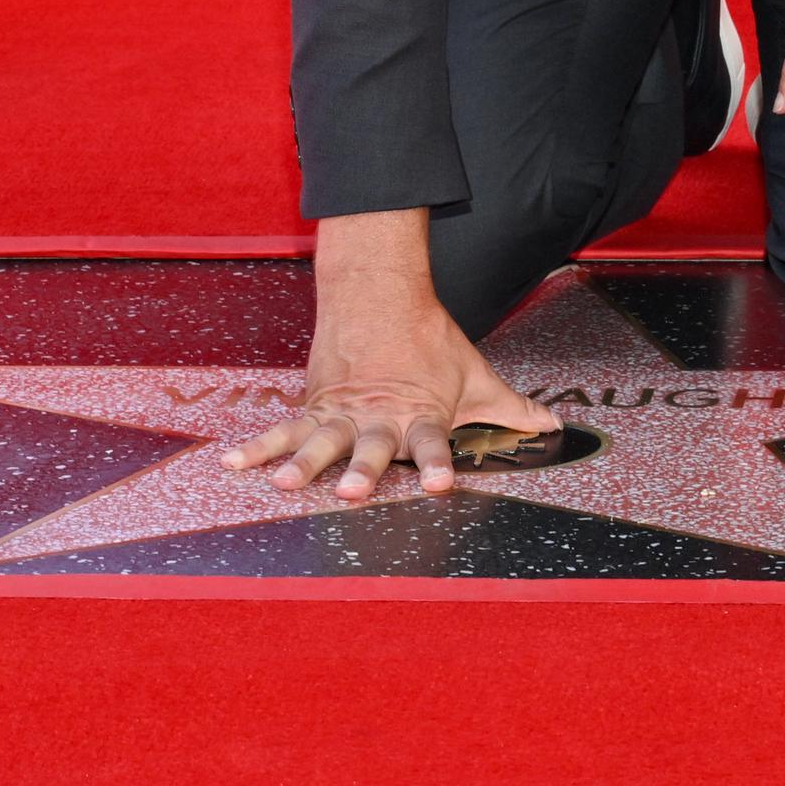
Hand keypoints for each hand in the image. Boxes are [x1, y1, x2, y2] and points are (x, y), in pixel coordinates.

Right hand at [220, 223, 556, 502]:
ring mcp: (343, 413)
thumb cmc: (430, 343)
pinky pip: (284, 430)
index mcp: (419, 415)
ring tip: (284, 484)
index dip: (439, 464)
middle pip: (371, 448)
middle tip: (351, 491)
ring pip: (322, 441)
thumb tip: (551, 425)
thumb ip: (509, 407)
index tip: (442, 483)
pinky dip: (258, 447)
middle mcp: (379, 419)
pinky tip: (233, 465)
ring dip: (304, 463)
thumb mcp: (474, 375)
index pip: (434, 444)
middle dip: (360, 470)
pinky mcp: (315, 405)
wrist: (380, 294)